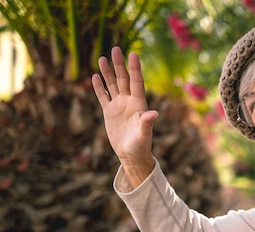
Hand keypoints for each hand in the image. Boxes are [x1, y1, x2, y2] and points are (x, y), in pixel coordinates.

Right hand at [92, 46, 156, 187]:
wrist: (131, 154)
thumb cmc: (141, 146)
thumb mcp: (144, 134)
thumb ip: (147, 123)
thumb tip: (154, 113)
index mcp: (139, 104)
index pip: (137, 82)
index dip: (135, 69)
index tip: (133, 54)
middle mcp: (129, 101)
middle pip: (123, 79)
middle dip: (120, 65)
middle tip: (115, 48)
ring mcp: (118, 105)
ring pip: (112, 85)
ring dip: (107, 72)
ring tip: (102, 58)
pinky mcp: (109, 112)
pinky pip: (103, 96)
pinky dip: (99, 87)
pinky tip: (95, 76)